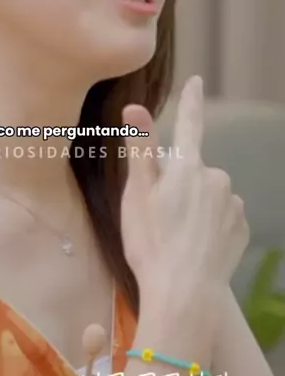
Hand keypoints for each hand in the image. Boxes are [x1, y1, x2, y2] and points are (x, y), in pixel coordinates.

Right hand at [120, 76, 248, 295]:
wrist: (185, 294)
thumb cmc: (152, 243)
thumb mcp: (136, 194)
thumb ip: (139, 148)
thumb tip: (134, 106)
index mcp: (187, 167)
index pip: (189, 124)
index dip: (190, 101)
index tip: (196, 81)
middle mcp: (216, 178)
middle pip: (192, 171)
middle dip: (177, 184)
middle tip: (156, 215)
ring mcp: (232, 205)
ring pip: (207, 195)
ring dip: (193, 207)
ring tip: (174, 236)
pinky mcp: (241, 229)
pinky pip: (221, 218)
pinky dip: (208, 227)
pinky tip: (193, 246)